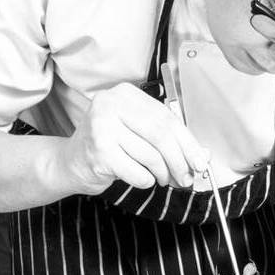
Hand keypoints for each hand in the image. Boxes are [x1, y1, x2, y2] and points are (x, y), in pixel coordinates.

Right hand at [57, 82, 208, 194]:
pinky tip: (142, 178)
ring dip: (163, 173)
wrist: (72, 163)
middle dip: (179, 161)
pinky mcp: (99, 151)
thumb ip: (171, 141)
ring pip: (151, 155)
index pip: (167, 117)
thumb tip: (203, 156)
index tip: (201, 162)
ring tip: (162, 178)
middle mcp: (111, 104)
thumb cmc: (110, 147)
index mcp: (126, 94)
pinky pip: (137, 172)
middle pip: (161, 135)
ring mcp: (102, 126)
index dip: (188, 143)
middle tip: (186, 178)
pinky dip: (146, 180)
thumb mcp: (141, 136)